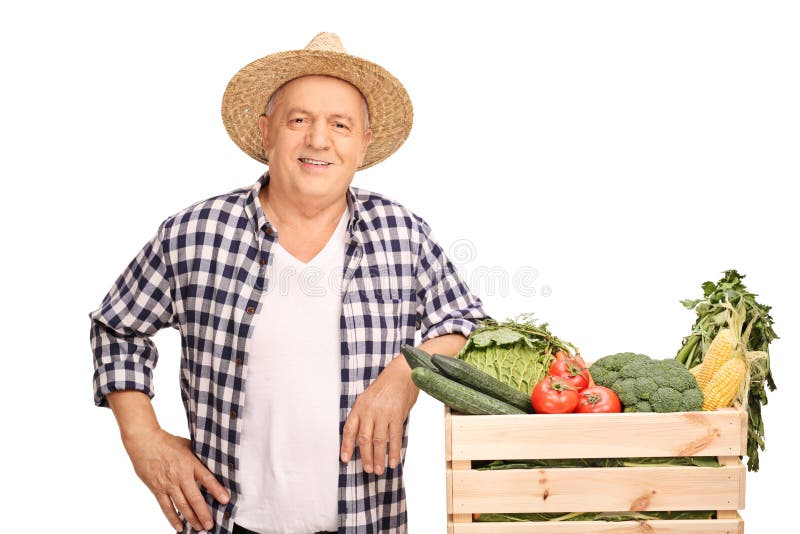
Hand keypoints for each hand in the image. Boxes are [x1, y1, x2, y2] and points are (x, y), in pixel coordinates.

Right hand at [122, 428, 229, 531]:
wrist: (144, 442)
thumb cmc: (167, 442)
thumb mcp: (188, 446)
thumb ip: (198, 457)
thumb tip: (213, 463)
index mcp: (190, 463)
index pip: (207, 478)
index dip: (217, 490)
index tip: (225, 500)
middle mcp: (180, 475)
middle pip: (194, 498)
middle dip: (204, 513)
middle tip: (211, 525)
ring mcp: (168, 484)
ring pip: (182, 505)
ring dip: (191, 518)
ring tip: (199, 528)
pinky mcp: (157, 489)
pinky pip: (166, 507)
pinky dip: (173, 518)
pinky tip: (179, 526)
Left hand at [340, 356, 418, 474]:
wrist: (403, 373)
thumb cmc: (386, 386)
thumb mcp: (368, 398)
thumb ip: (365, 416)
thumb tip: (364, 438)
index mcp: (360, 406)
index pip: (350, 429)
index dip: (346, 445)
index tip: (345, 459)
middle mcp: (370, 411)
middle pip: (364, 439)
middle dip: (365, 456)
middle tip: (367, 469)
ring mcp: (384, 413)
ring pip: (379, 441)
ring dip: (378, 458)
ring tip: (378, 470)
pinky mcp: (397, 415)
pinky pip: (395, 437)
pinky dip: (394, 451)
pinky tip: (394, 461)